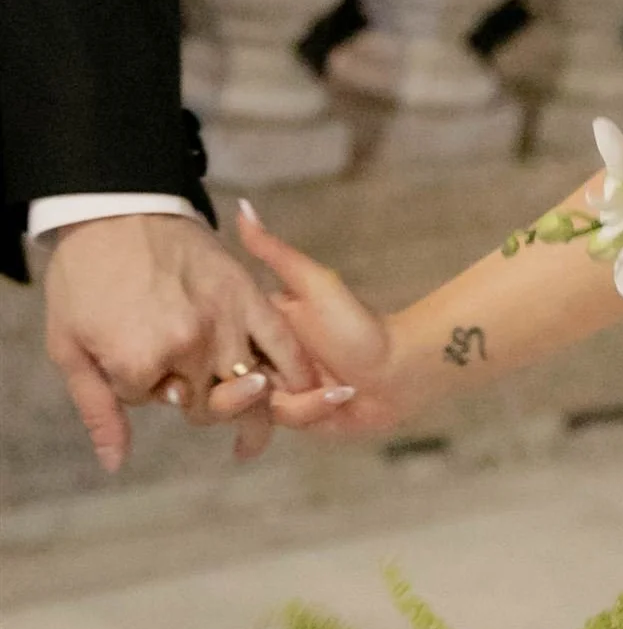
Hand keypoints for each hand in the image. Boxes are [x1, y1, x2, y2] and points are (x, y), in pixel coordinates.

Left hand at [44, 213, 317, 469]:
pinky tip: (300, 393)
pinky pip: (284, 346)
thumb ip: (97, 408)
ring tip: (251, 429)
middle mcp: (188, 347)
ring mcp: (224, 322)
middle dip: (194, 400)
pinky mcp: (248, 296)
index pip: (156, 402)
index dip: (143, 388)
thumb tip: (116, 463)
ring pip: (250, 390)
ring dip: (249, 407)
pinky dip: (295, 374)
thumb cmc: (84, 274)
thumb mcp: (69, 344)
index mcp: (140, 361)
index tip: (133, 362)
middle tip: (184, 384)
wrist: (114, 206)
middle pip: (207, 405)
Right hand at [235, 208, 399, 437]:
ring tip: (334, 384)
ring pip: (254, 406)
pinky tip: (341, 396)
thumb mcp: (314, 284)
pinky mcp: (299, 418)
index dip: (215, 347)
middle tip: (289, 375)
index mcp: (259, 328)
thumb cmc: (360, 323)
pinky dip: (315, 409)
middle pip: (225, 379)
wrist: (402, 365)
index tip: (242, 348)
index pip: (214, 338)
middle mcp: (262, 360)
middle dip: (251, 383)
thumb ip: (274, 253)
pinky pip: (285, 421)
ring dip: (297, 398)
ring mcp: (279, 392)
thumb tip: (241, 207)